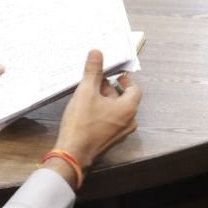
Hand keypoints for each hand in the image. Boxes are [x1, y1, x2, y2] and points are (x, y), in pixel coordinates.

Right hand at [53, 50, 140, 167]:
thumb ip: (93, 71)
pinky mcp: (109, 140)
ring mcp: (120, 133)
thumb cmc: (82, 125)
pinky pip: (111, 121)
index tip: (116, 74)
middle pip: (124, 99)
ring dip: (106, 100)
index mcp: (128, 108)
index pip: (134, 89)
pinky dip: (103, 112)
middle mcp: (128, 121)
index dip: (125, 80)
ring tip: (89, 94)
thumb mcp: (86, 92)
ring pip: (117, 111)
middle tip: (97, 81)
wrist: (73, 154)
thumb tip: (97, 53)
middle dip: (111, 89)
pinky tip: (87, 109)